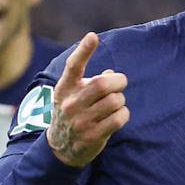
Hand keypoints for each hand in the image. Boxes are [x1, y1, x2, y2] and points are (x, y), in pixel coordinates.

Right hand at [47, 32, 128, 166]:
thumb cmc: (73, 113)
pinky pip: (119, 118)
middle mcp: (70, 103)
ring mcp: (80, 121)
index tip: (92, 36)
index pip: (73, 65)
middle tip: (120, 84)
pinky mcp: (92, 136)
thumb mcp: (74, 95)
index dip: (83, 50)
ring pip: (114, 101)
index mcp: (65, 88)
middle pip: (103, 84)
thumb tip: (112, 74)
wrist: (61, 147)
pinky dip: (123, 114)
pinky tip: (117, 116)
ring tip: (115, 104)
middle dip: (119, 82)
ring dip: (120, 100)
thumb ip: (90, 82)